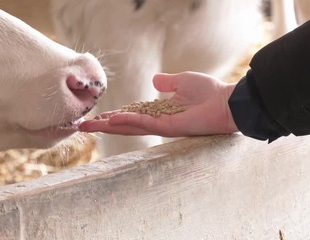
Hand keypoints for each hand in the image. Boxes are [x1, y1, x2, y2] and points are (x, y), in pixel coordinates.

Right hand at [79, 72, 238, 136]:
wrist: (226, 102)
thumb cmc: (209, 92)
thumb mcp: (183, 81)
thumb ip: (167, 82)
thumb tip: (154, 80)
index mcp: (160, 111)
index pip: (132, 114)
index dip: (115, 115)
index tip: (99, 116)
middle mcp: (157, 121)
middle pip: (125, 124)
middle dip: (104, 125)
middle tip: (83, 125)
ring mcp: (161, 126)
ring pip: (129, 126)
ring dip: (109, 126)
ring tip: (88, 126)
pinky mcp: (168, 128)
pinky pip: (143, 124)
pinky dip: (127, 121)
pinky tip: (111, 119)